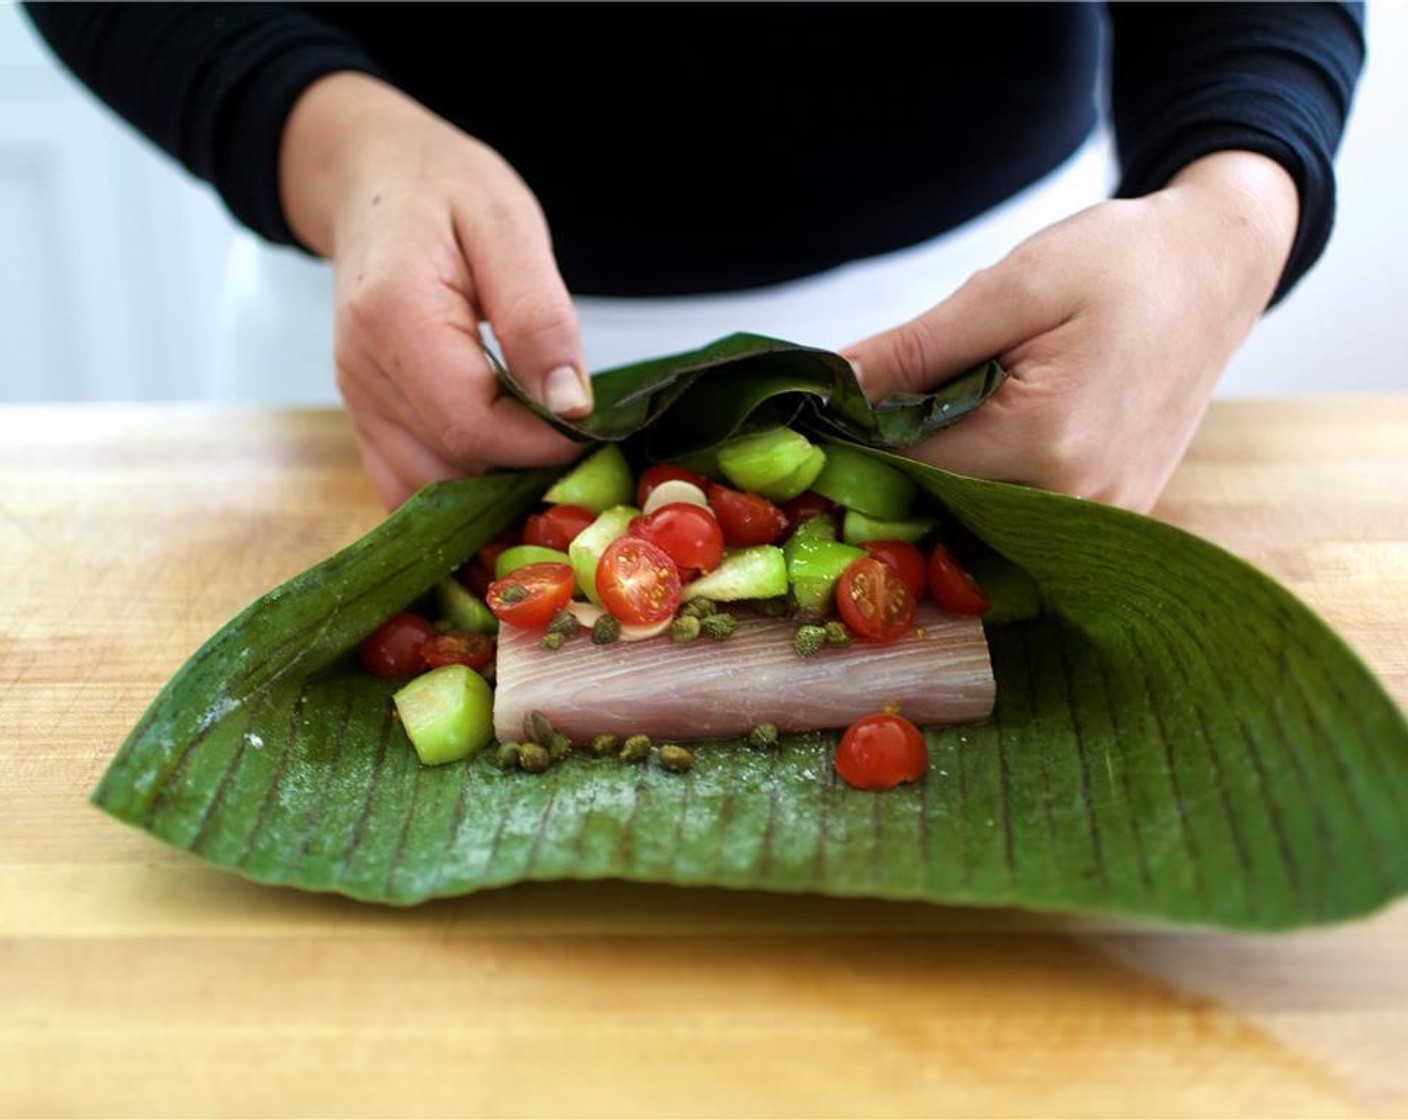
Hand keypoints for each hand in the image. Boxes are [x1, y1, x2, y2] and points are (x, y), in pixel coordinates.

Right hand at [279, 73, 589, 507]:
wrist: (376, 182)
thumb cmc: (447, 191)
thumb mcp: (509, 227)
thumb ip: (539, 319)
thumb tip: (570, 408)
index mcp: (393, 317)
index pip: (471, 424)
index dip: (540, 446)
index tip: (594, 434)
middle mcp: (361, 372)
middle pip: (450, 467)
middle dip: (522, 473)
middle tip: (582, 450)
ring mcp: (357, 403)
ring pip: (430, 491)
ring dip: (493, 491)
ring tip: (547, 457)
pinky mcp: (365, 420)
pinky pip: (408, 487)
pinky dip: (459, 496)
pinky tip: (504, 472)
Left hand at [844, 152, 1298, 511]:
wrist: (1219, 268)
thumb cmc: (1124, 263)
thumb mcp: (1014, 285)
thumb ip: (920, 347)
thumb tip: (836, 385)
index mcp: (1047, 440)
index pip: (913, 464)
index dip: (861, 441)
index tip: (829, 415)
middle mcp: (1081, 498)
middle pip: (944, 504)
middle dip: (901, 466)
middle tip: (877, 418)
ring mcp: (1106, 514)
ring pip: (981, 520)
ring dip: (944, 481)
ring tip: (939, 419)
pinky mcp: (1116, 513)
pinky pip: (1025, 519)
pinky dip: (988, 488)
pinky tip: (980, 441)